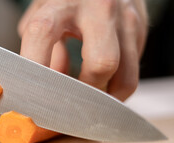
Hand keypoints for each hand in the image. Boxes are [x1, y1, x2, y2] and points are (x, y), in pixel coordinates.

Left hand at [18, 0, 147, 100]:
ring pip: (125, 78)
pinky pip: (133, 72)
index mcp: (60, 2)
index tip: (33, 98)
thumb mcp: (42, 15)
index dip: (36, 70)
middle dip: (86, 91)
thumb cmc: (64, 0)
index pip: (43, 35)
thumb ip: (38, 50)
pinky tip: (100, 84)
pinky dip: (115, 88)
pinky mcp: (140, 28)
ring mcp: (124, 18)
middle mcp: (97, 7)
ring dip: (104, 98)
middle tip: (71, 101)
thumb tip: (46, 91)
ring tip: (88, 99)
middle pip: (101, 63)